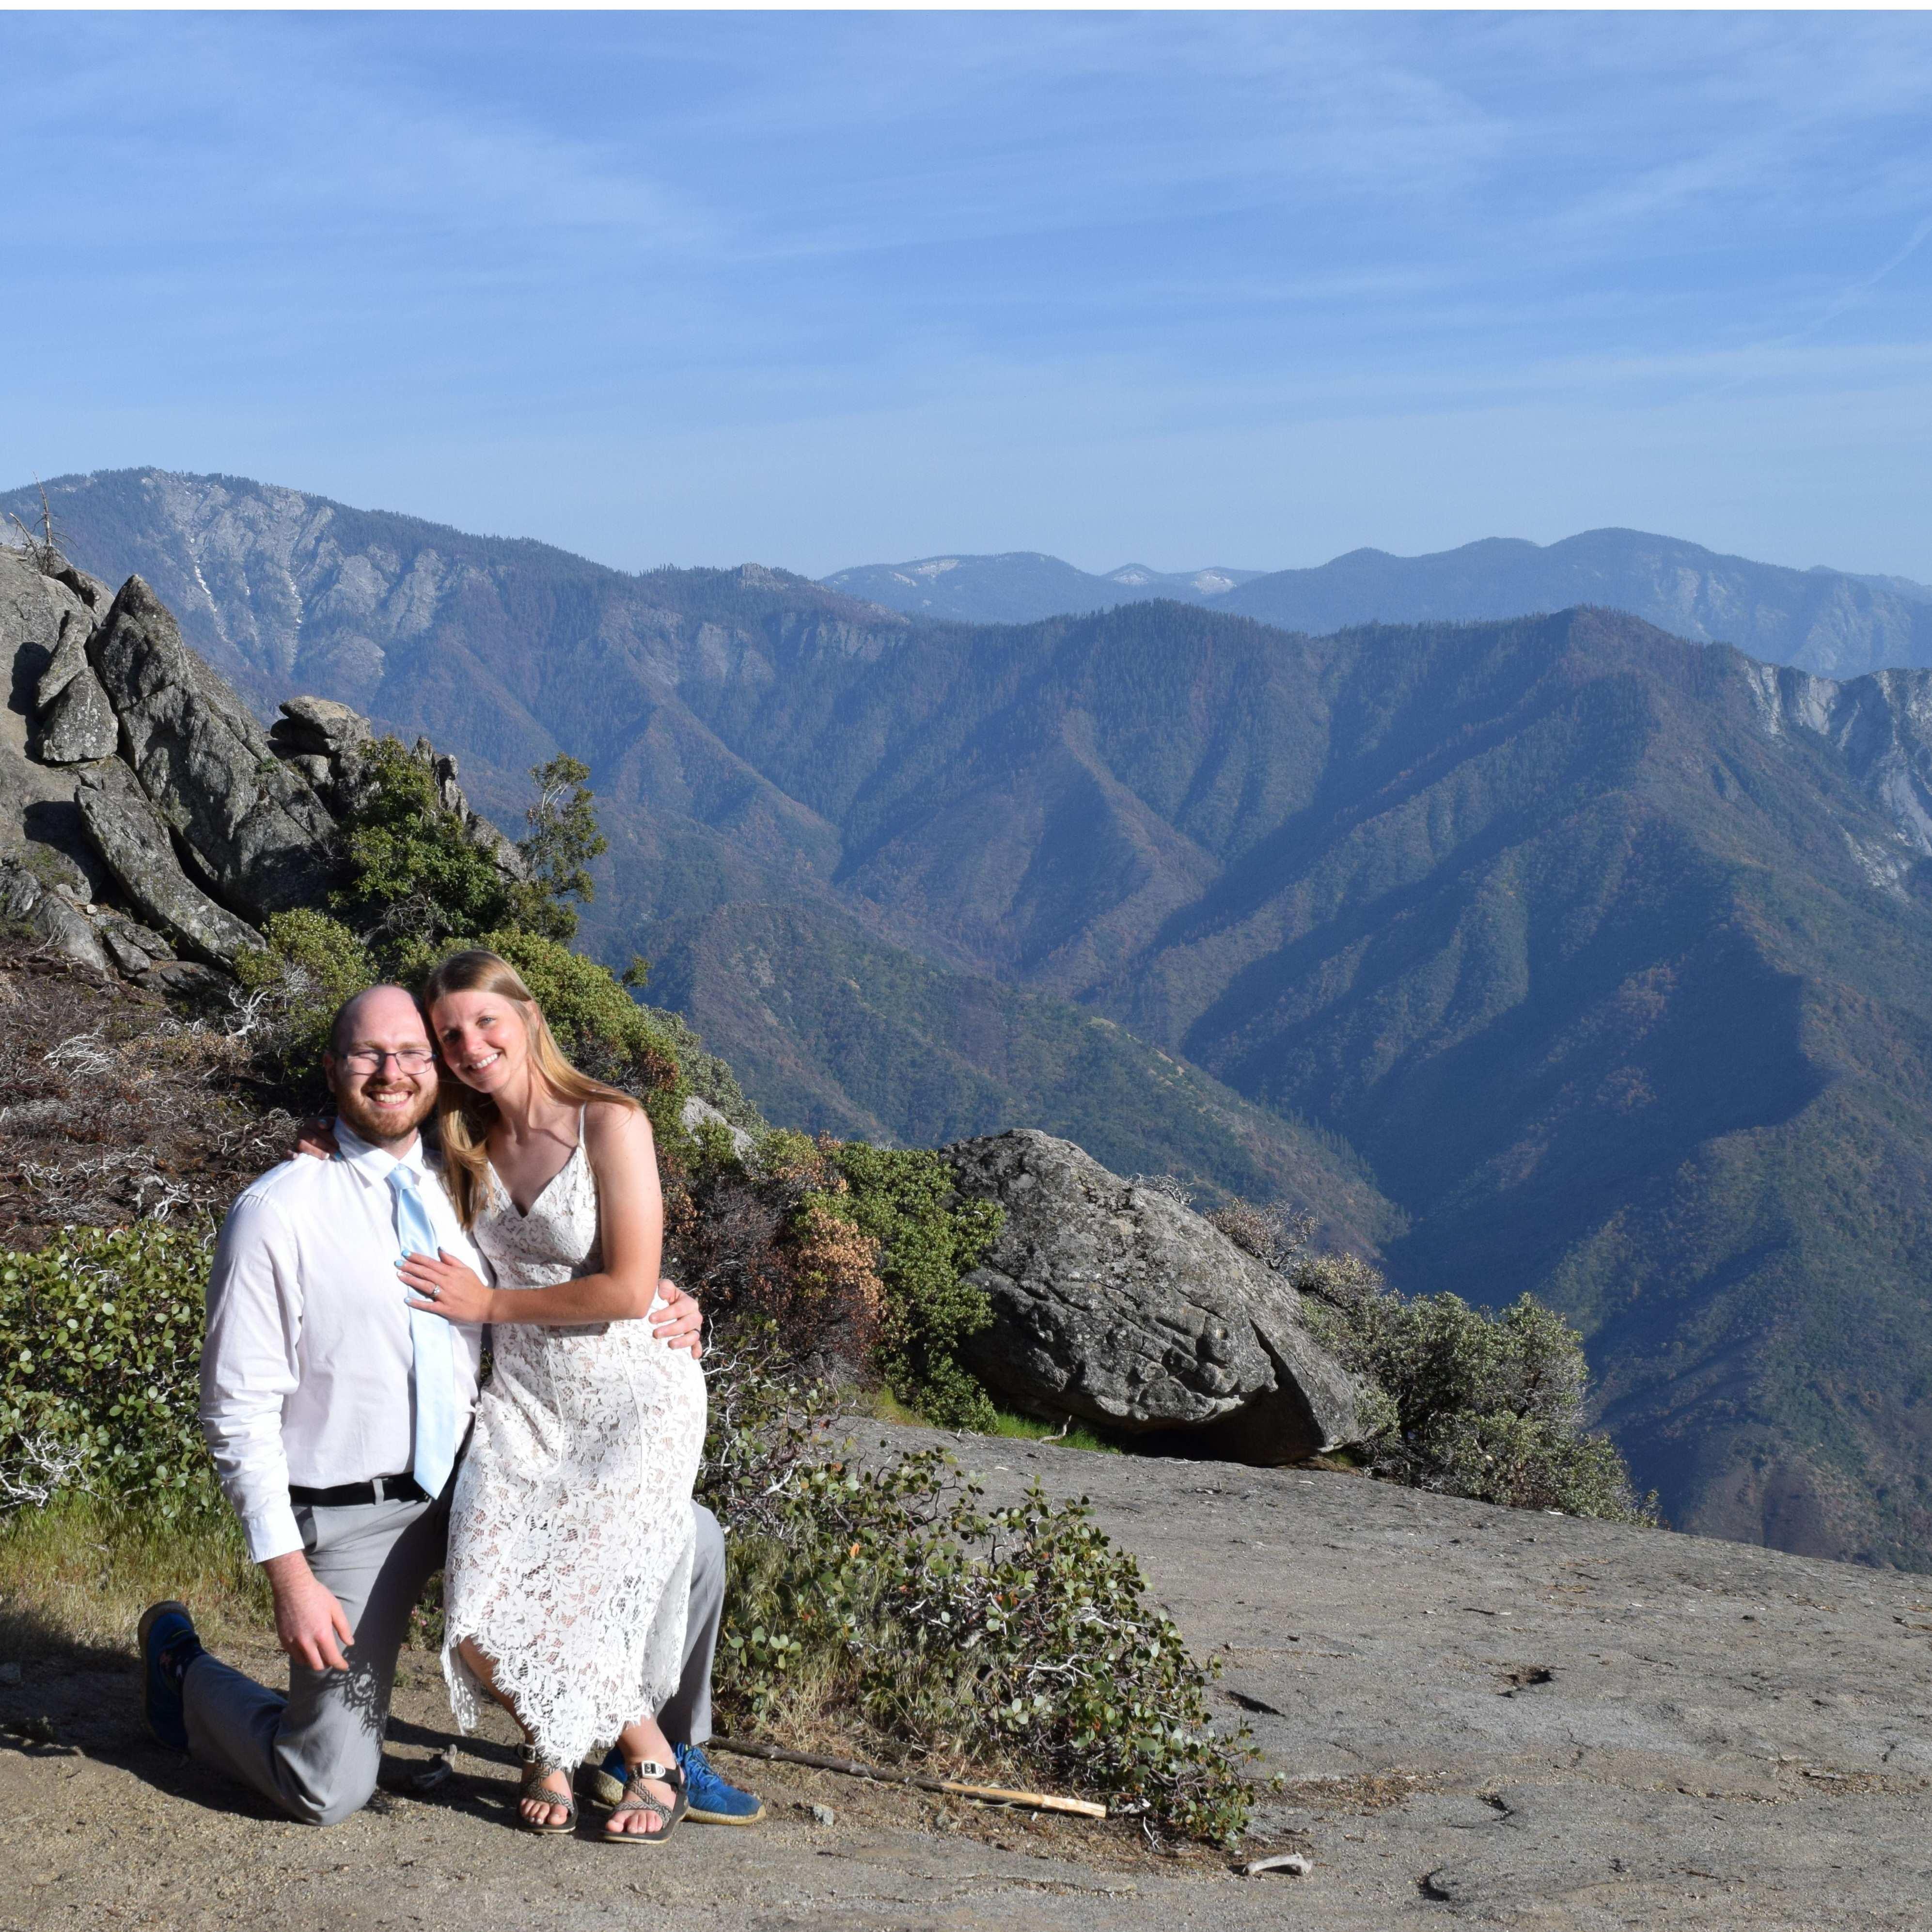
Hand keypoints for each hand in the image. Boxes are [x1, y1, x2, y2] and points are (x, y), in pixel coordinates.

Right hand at [263, 1551, 353, 1671]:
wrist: (292, 1587)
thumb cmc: (317, 1595)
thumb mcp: (335, 1609)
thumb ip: (343, 1628)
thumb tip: (350, 1643)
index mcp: (322, 1635)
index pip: (332, 1659)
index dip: (340, 1665)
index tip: (344, 1666)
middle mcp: (306, 1642)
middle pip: (317, 1665)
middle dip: (327, 1664)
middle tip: (332, 1658)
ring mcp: (292, 1642)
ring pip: (304, 1662)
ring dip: (313, 1661)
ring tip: (319, 1653)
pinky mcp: (283, 1640)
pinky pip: (293, 1655)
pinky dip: (301, 1655)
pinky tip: (307, 1647)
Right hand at [293, 1115, 338, 1160]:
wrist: (331, 1143)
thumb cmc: (333, 1132)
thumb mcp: (334, 1125)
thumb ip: (329, 1122)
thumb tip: (322, 1125)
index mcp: (310, 1122)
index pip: (317, 1128)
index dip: (328, 1137)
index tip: (338, 1144)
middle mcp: (302, 1131)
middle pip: (310, 1138)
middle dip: (324, 1145)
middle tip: (336, 1153)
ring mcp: (296, 1141)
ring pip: (301, 1144)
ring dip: (315, 1151)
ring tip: (326, 1156)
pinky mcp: (294, 1151)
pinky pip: (289, 1152)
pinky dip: (290, 1154)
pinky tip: (296, 1157)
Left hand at [401, 1248, 492, 1323]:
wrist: (486, 1304)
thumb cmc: (475, 1286)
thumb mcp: (466, 1269)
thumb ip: (452, 1260)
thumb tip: (439, 1250)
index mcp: (451, 1272)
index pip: (431, 1263)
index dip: (417, 1258)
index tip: (405, 1253)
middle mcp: (447, 1282)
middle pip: (425, 1273)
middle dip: (410, 1267)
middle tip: (397, 1262)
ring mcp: (445, 1296)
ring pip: (425, 1286)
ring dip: (411, 1280)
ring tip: (399, 1276)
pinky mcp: (445, 1309)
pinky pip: (429, 1305)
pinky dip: (418, 1303)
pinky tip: (407, 1300)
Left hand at [651, 1277, 703, 1358]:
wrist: (665, 1304)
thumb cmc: (664, 1296)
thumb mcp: (664, 1287)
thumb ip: (665, 1287)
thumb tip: (663, 1294)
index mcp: (688, 1303)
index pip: (679, 1309)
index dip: (666, 1314)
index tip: (651, 1319)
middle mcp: (694, 1315)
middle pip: (687, 1323)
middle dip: (671, 1329)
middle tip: (655, 1334)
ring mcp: (695, 1328)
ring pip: (694, 1335)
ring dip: (683, 1341)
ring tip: (670, 1345)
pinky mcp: (693, 1338)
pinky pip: (697, 1344)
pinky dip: (697, 1349)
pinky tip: (693, 1356)